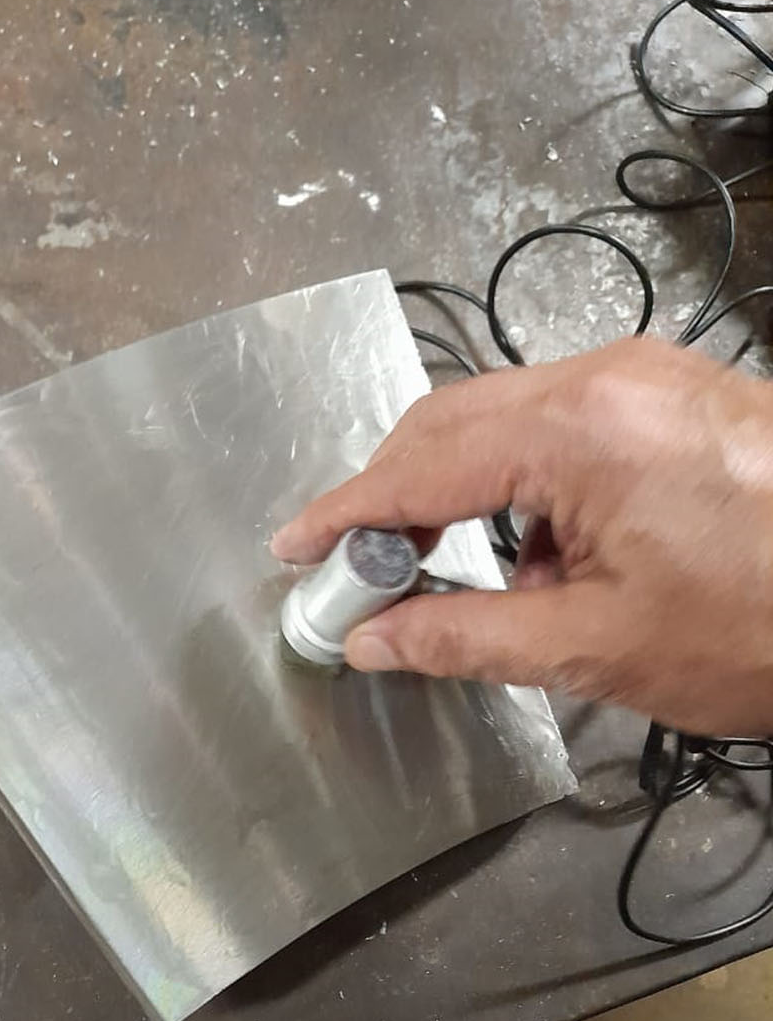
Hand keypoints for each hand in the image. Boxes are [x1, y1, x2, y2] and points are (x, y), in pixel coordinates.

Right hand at [271, 339, 772, 736]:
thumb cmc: (767, 624)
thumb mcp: (598, 647)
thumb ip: (465, 637)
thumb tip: (373, 640)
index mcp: (579, 430)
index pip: (419, 467)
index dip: (346, 512)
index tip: (294, 547)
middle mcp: (603, 377)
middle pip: (449, 422)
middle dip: (396, 496)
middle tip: (365, 570)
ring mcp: (642, 374)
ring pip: (499, 417)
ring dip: (463, 493)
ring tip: (474, 580)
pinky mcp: (670, 391)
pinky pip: (558, 422)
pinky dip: (523, 484)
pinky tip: (546, 554)